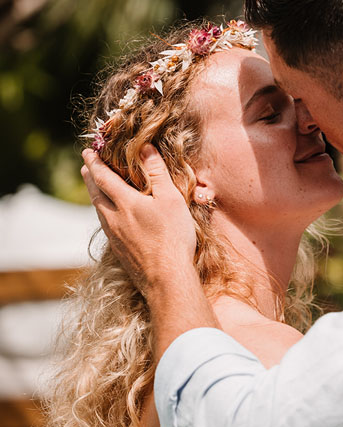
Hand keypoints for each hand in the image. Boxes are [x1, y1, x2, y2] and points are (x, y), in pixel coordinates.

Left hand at [81, 145, 196, 296]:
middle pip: (95, 194)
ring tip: (96, 189)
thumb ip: (157, 172)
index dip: (94, 163)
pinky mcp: (119, 251)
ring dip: (95, 196)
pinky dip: (104, 213)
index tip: (87, 152)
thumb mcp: (171, 199)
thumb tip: (145, 148)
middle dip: (90, 178)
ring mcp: (115, 237)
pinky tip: (112, 218)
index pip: (103, 177)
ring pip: (99, 211)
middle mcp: (113, 219)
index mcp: (124, 203)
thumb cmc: (172, 237)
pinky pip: (106, 226)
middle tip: (86, 167)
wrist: (166, 279)